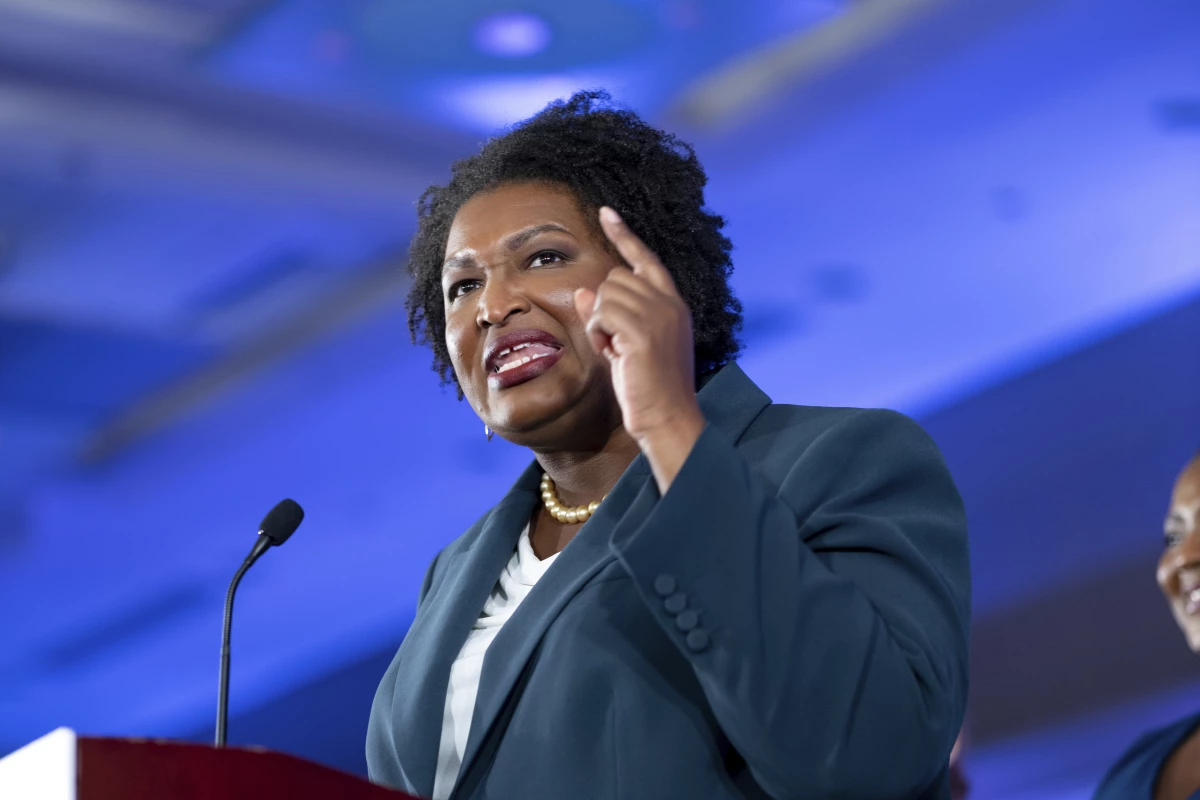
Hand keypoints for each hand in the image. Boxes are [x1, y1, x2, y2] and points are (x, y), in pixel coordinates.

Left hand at [574, 207, 705, 490]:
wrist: (667, 418)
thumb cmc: (647, 386)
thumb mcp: (624, 345)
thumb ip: (608, 316)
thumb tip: (584, 290)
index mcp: (673, 304)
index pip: (646, 259)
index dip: (624, 235)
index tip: (605, 212)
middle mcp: (669, 303)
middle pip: (616, 277)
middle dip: (605, 308)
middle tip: (616, 344)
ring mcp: (659, 315)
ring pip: (606, 294)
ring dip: (600, 323)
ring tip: (617, 351)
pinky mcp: (643, 332)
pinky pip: (602, 313)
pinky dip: (599, 334)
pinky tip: (614, 354)